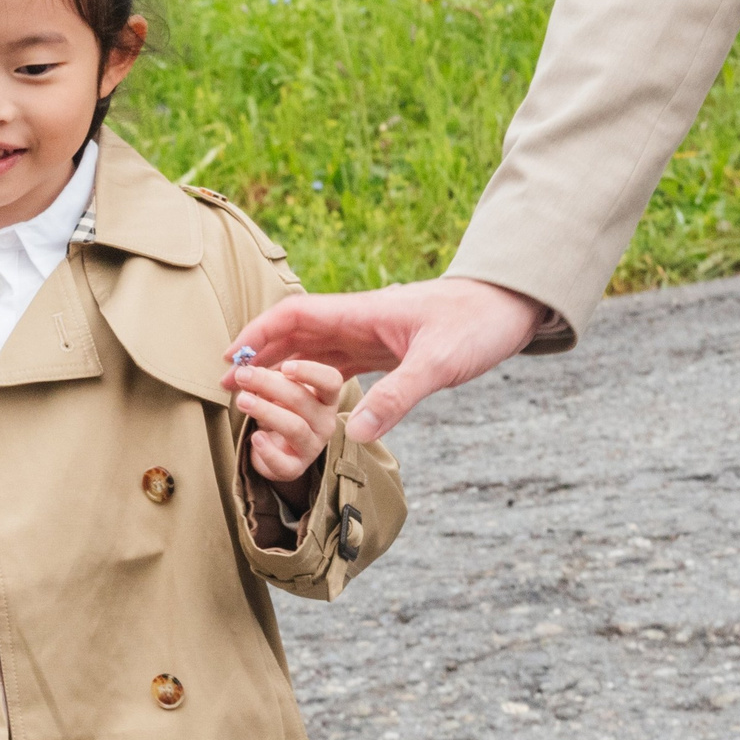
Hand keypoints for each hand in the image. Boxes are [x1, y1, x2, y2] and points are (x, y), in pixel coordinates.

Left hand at [226, 358, 344, 482]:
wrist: (277, 450)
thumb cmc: (280, 411)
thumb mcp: (276, 392)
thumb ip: (265, 379)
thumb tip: (245, 369)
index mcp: (325, 398)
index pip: (331, 381)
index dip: (310, 372)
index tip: (285, 366)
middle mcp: (325, 422)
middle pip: (303, 400)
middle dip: (269, 385)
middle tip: (243, 375)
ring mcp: (312, 446)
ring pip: (294, 427)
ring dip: (265, 411)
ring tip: (242, 400)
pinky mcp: (295, 467)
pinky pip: (284, 463)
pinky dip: (267, 450)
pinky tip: (255, 437)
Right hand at [227, 277, 545, 445]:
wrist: (512, 305)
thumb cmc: (478, 324)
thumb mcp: (439, 363)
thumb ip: (397, 397)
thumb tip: (353, 434)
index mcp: (361, 313)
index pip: (293, 316)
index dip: (256, 333)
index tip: (229, 357)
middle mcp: (358, 321)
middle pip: (293, 332)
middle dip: (258, 355)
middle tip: (228, 385)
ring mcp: (370, 334)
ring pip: (312, 349)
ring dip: (282, 368)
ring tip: (255, 393)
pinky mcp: (386, 350)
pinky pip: (337, 363)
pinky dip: (313, 378)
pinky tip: (304, 399)